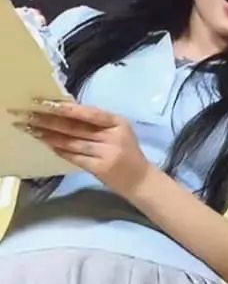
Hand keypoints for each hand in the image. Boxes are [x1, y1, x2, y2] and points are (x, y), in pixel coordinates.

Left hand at [14, 100, 150, 200]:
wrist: (140, 180)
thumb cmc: (127, 152)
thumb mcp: (118, 131)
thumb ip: (97, 122)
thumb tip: (65, 110)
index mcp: (118, 122)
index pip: (89, 112)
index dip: (66, 108)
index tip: (45, 103)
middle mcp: (113, 136)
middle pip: (76, 127)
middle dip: (50, 120)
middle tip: (29, 114)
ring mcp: (107, 153)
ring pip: (72, 142)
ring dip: (50, 136)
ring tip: (32, 129)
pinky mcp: (100, 168)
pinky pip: (75, 157)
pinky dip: (60, 150)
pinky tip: (47, 144)